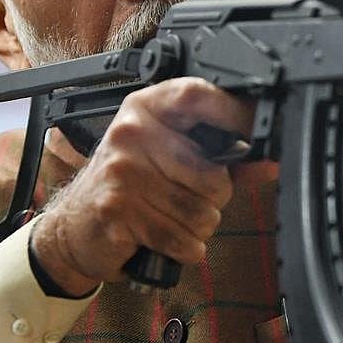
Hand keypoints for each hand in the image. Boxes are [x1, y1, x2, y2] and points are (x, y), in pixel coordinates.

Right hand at [30, 77, 254, 294]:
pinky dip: (185, 247)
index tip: (257, 135)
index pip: (197, 95)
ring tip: (175, 219)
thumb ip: (222, 157)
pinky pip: (181, 238)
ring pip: (202, 211)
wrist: (73, 226)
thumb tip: (269, 161)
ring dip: (199, 227)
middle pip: (213, 173)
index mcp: (147, 108)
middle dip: (215, 197)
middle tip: (190, 198)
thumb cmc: (129, 186)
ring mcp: (122, 170)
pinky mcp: (117, 210)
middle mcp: (132, 132)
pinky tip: (168, 239)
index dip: (234, 114)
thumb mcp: (169, 157)